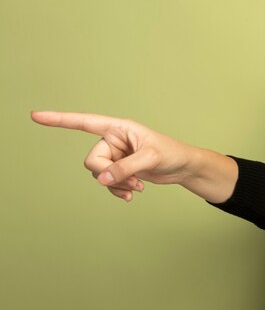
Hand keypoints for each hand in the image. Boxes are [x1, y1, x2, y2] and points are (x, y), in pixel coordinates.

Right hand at [31, 111, 196, 201]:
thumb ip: (125, 168)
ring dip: (116, 185)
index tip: (36, 116)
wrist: (183, 167)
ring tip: (137, 187)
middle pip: (92, 160)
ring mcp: (115, 156)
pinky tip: (133, 194)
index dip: (60, 120)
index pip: (84, 122)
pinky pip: (107, 183)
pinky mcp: (120, 169)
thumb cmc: (171, 153)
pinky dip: (118, 190)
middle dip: (108, 174)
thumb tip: (102, 179)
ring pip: (99, 174)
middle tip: (132, 181)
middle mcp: (113, 140)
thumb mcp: (151, 159)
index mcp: (118, 128)